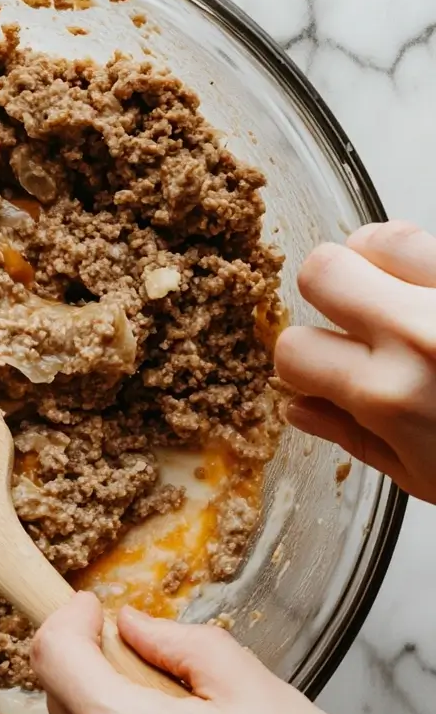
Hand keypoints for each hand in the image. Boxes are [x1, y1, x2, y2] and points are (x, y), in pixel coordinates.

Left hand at [31, 593, 433, 713]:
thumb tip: (133, 624)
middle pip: (59, 689)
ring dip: (109, 696)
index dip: (68, 617)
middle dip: (92, 655)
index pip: (52, 654)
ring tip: (181, 702)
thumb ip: (179, 642)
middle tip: (151, 650)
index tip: (94, 605)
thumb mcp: (252, 686)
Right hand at [275, 221, 435, 502]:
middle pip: (320, 269)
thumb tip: (298, 407)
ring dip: (375, 260)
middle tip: (350, 316)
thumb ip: (356, 438)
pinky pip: (431, 242)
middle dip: (323, 293)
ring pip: (378, 236)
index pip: (291, 348)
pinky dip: (421, 263)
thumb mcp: (425, 477)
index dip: (300, 362)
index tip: (320, 370)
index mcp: (387, 393)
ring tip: (396, 291)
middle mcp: (417, 333)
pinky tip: (430, 295)